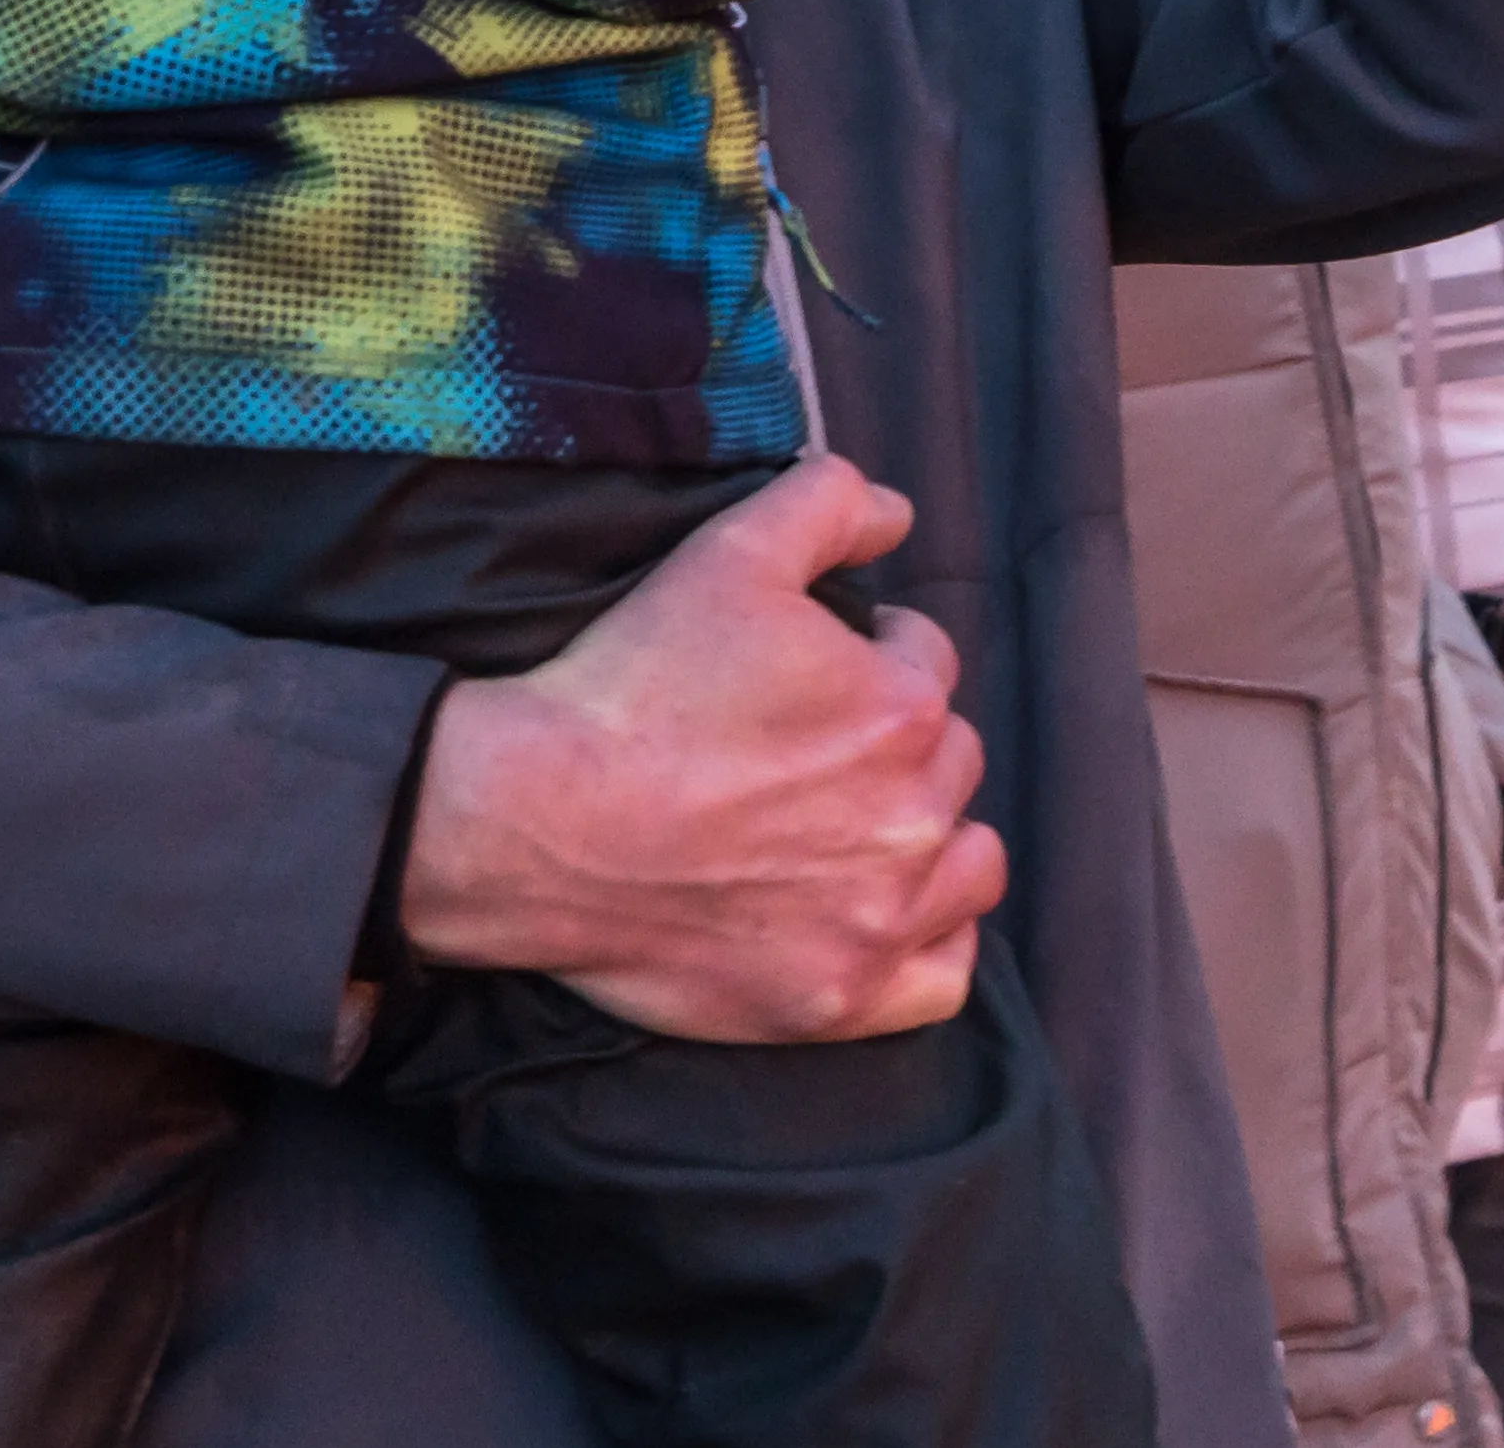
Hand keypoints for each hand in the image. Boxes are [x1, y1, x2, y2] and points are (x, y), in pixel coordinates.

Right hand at [399, 455, 997, 1043]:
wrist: (535, 822)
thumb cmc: (631, 686)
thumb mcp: (728, 551)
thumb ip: (832, 504)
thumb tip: (899, 513)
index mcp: (900, 706)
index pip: (927, 660)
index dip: (872, 654)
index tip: (809, 677)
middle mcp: (912, 817)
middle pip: (949, 761)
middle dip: (897, 743)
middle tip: (810, 750)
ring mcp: (881, 918)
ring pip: (968, 866)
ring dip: (932, 836)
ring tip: (858, 824)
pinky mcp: (841, 998)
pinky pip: (944, 976)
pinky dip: (928, 942)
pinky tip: (881, 911)